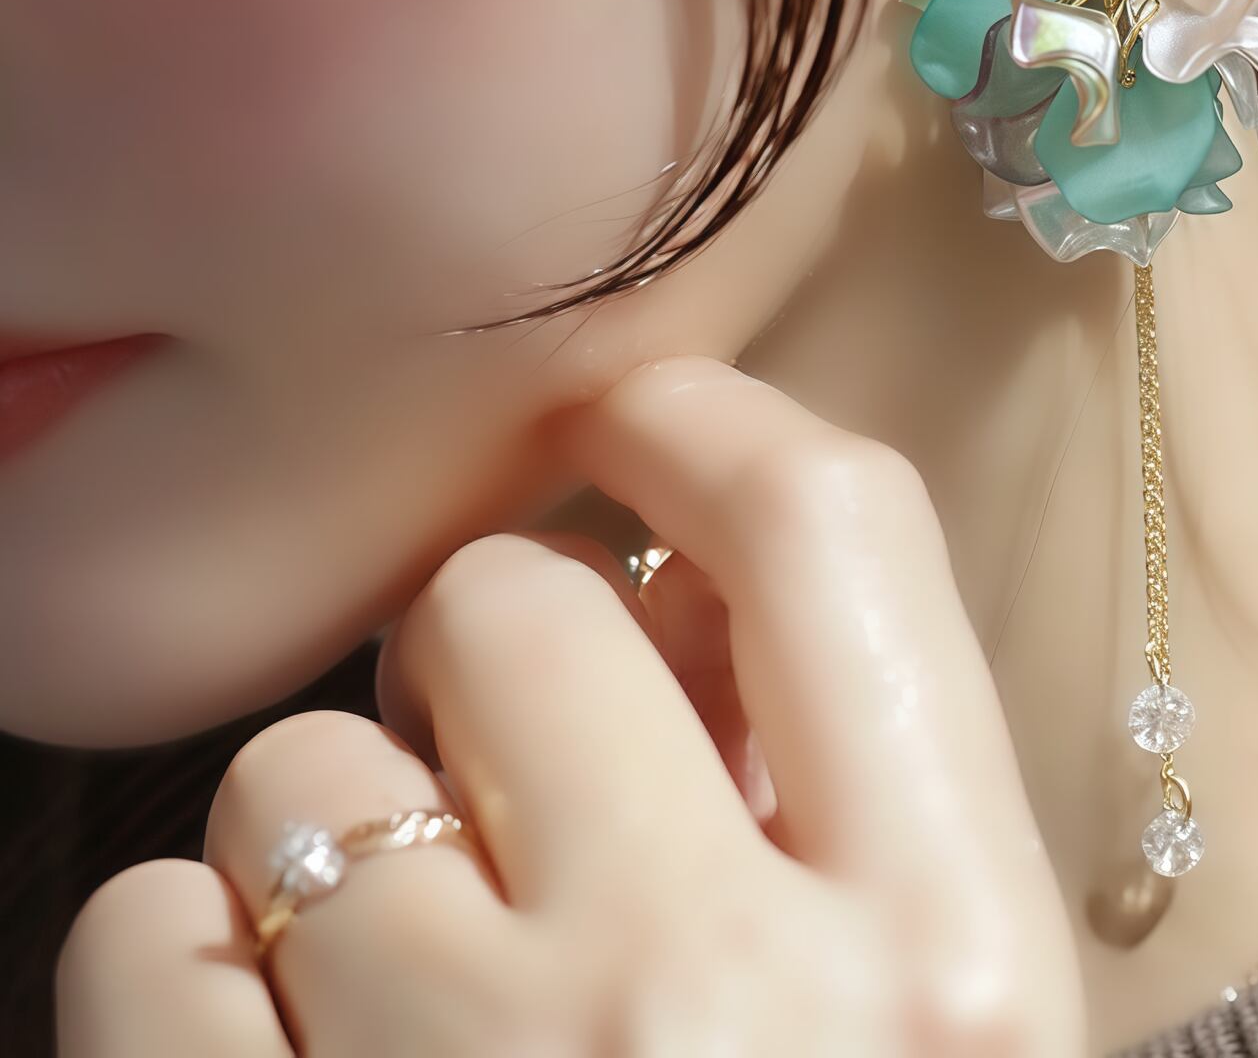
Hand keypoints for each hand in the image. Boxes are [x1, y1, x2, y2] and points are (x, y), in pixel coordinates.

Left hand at [55, 357, 1086, 1054]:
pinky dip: (185, 970)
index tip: (637, 423)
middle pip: (517, 604)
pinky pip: (146, 942)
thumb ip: (846, 818)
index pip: (835, 533)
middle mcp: (722, 1007)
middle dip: (488, 655)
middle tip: (515, 773)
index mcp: (950, 962)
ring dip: (334, 841)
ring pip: (303, 777)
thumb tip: (667, 589)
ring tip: (408, 979)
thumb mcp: (944, 1057)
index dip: (709, 423)